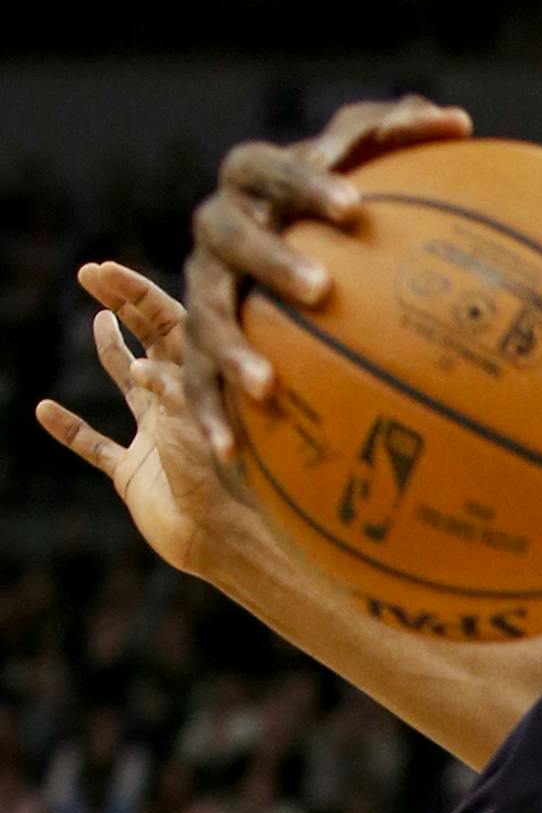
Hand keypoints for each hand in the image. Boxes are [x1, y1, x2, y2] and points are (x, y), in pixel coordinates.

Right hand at [36, 263, 258, 581]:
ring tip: (99, 321)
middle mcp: (179, 404)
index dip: (136, 293)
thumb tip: (143, 367)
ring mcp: (155, 436)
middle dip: (122, 304)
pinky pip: (96, 446)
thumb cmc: (226, 486)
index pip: (170, 322)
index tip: (103, 270)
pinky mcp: (133, 472)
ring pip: (128, 385)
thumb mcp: (202, 431)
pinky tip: (46, 411)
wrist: (225, 542)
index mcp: (200, 384)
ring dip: (113, 354)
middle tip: (90, 271)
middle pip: (149, 341)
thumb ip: (178, 398)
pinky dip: (71, 429)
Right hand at [182, 95, 471, 459]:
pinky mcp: (196, 344)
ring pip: (204, 315)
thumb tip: (459, 122)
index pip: (266, 167)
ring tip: (267, 386)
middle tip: (320, 290)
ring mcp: (203, 287)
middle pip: (228, 235)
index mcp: (254, 183)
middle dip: (270, 261)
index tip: (355, 206)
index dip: (303, 181)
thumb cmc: (343, 204)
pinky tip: (233, 455)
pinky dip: (211, 416)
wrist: (289, 259)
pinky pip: (196, 383)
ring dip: (232, 350)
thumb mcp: (371, 163)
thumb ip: (403, 136)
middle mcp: (218, 231)